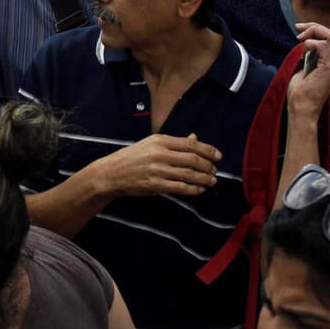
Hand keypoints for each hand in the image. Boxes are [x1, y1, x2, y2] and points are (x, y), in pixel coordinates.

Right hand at [93, 133, 220, 198]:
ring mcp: (157, 170)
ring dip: (204, 178)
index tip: (218, 156)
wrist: (111, 174)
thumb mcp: (151, 144)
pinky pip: (180, 188)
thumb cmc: (133, 157)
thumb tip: (195, 139)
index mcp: (159, 140)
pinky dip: (193, 189)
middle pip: (192, 159)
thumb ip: (174, 143)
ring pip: (188, 174)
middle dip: (208, 166)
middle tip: (215, 170)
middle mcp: (159, 154)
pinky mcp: (154, 185)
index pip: (190, 144)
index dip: (207, 150)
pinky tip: (200, 189)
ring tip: (211, 180)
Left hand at [287, 22, 329, 115]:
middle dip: (314, 27)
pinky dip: (311, 43)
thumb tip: (304, 42)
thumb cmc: (299, 93)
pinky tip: (303, 52)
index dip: (315, 29)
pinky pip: (323, 46)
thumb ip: (307, 56)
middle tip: (298, 30)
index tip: (299, 29)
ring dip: (313, 33)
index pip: (329, 37)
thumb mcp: (303, 68)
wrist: (301, 108)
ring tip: (300, 40)